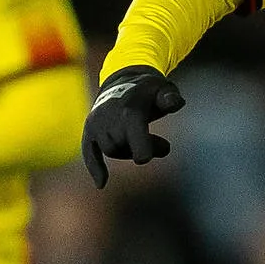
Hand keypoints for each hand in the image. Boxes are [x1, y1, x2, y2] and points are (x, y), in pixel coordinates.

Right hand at [81, 64, 184, 186]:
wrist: (123, 79)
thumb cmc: (149, 90)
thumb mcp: (164, 91)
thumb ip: (170, 99)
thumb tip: (176, 103)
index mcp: (130, 113)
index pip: (136, 144)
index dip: (149, 150)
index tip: (164, 147)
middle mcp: (109, 119)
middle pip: (125, 149)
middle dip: (143, 147)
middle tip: (163, 144)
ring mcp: (97, 123)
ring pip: (111, 151)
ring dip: (126, 149)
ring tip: (141, 137)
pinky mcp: (89, 129)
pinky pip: (89, 152)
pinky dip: (95, 167)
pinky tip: (102, 184)